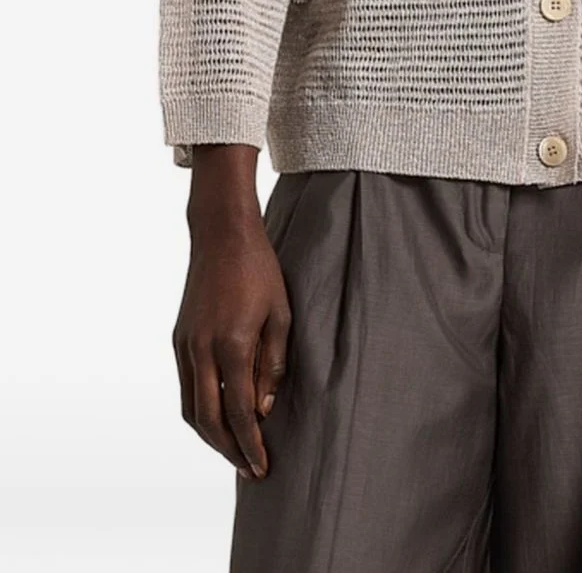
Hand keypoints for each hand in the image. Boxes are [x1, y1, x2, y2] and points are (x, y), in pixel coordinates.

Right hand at [172, 145, 290, 481]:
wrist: (222, 234)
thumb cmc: (261, 271)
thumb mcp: (282, 315)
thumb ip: (274, 365)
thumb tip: (263, 410)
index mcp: (233, 345)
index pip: (240, 412)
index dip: (251, 444)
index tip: (262, 467)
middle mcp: (202, 350)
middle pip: (208, 420)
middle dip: (229, 451)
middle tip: (249, 470)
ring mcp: (185, 345)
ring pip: (190, 409)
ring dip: (210, 436)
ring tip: (234, 452)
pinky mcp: (178, 338)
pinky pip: (185, 387)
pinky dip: (199, 411)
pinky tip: (218, 417)